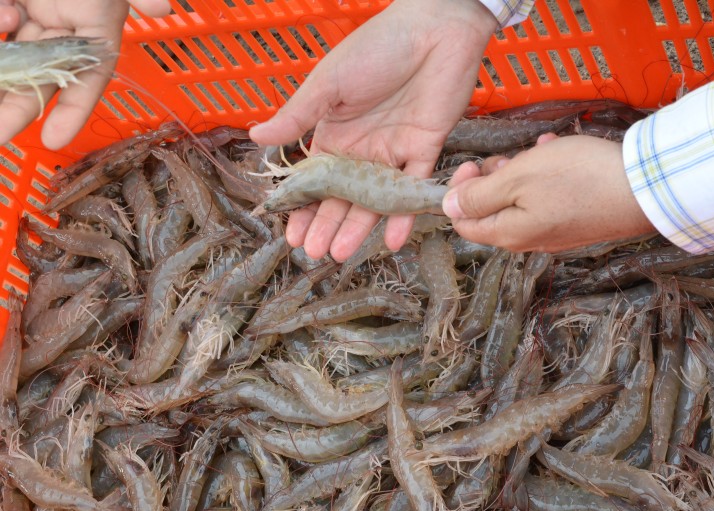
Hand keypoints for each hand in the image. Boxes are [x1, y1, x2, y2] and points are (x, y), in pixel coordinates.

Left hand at [0, 0, 170, 149]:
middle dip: (18, 108)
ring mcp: (36, 16)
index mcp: (96, 26)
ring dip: (2, 73)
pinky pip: (1, 25)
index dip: (72, 113)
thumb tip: (164, 7)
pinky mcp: (15, 3)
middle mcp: (65, 29)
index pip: (87, 79)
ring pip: (16, 57)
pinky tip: (2, 18)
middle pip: (41, 77)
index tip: (53, 141)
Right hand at [249, 0, 495, 261]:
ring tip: (341, 253)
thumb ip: (298, 116)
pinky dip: (404, 215)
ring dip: (358, 228)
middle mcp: (361, 151)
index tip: (289, 233)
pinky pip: (413, 190)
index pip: (315, 181)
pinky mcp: (424, 151)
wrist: (434, 28)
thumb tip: (255, 137)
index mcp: (334, 134)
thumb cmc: (376, 48)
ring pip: (374, 201)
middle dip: (326, 225)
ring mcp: (392, 154)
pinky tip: (393, 240)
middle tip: (314, 252)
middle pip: (342, 198)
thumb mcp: (329, 83)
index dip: (302, 207)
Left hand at [443, 134, 655, 252]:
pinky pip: (548, 198)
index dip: (460, 192)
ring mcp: (556, 233)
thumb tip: (447, 207)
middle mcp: (529, 240)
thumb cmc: (578, 178)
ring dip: (523, 171)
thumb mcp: (518, 179)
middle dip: (495, 177)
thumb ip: (478, 195)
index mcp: (509, 235)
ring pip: (522, 199)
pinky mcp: (578, 222)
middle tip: (509, 156)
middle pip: (493, 209)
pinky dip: (547, 174)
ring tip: (539, 149)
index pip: (463, 222)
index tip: (473, 164)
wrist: (646, 189)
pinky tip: (557, 153)